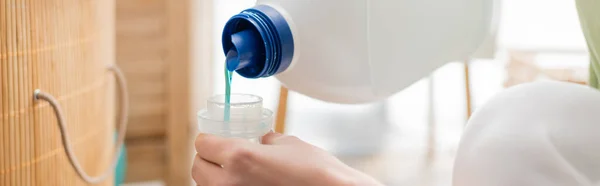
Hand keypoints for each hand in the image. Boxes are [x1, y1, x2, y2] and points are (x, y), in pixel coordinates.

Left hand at [192, 132, 381, 185]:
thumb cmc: (317, 172)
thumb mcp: (288, 144)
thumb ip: (266, 140)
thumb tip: (261, 140)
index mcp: (239, 158)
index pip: (203, 144)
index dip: (209, 138)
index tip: (214, 137)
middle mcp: (230, 183)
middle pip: (198, 169)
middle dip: (206, 159)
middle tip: (219, 153)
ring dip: (215, 177)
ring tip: (233, 171)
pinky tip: (245, 184)